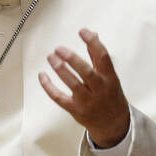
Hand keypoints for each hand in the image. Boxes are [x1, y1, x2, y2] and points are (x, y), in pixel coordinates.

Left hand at [38, 28, 129, 147]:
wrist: (114, 124)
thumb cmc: (110, 96)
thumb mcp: (110, 76)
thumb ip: (99, 57)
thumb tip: (93, 34)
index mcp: (110, 78)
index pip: (103, 58)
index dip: (93, 43)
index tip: (83, 31)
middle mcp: (99, 89)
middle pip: (86, 72)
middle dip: (72, 59)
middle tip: (59, 48)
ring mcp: (87, 101)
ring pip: (72, 84)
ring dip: (60, 70)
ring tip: (50, 57)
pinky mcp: (75, 109)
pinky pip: (59, 98)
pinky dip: (49, 87)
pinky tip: (42, 76)